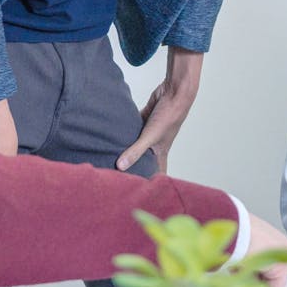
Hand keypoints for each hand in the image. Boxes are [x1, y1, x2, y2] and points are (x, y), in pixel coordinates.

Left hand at [118, 48, 203, 172]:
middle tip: (119, 178)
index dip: (151, 183)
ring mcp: (149, 131)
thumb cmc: (169, 115)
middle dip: (134, 168)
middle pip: (144, 159)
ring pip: (136, 143)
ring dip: (127, 148)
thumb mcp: (151, 136)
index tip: (141, 194)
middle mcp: (155, 143)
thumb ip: (135, 151)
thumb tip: (120, 167)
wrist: (175, 92)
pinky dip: (124, 131)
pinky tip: (113, 134)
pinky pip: (132, 128)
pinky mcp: (145, 119)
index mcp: (160, 152)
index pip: (157, 172)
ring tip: (111, 158)